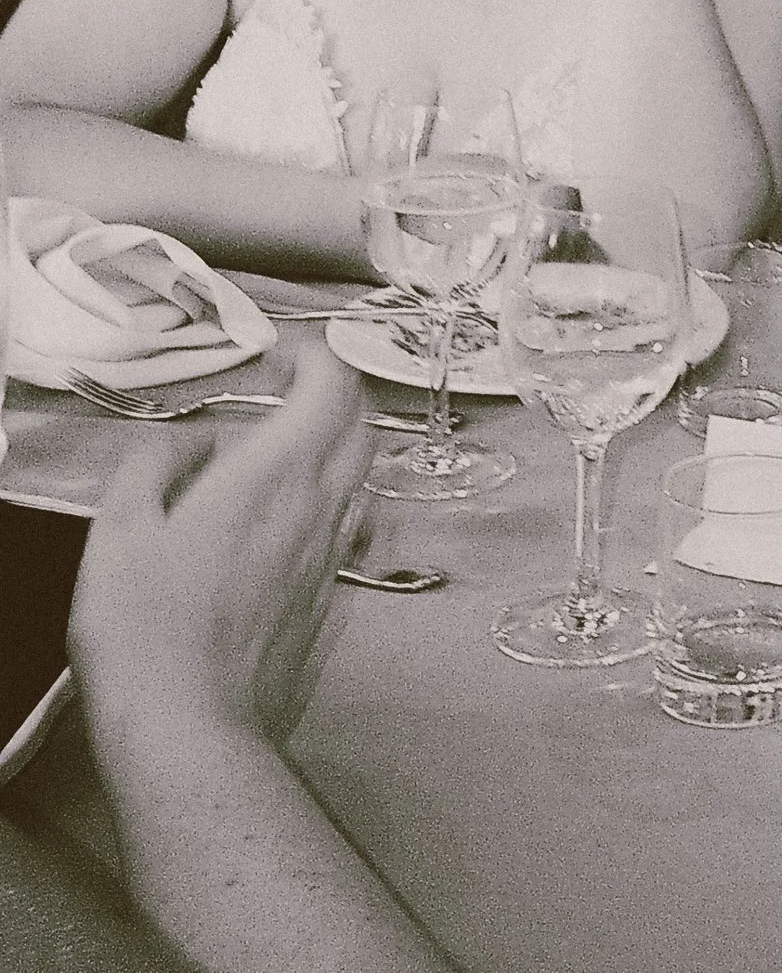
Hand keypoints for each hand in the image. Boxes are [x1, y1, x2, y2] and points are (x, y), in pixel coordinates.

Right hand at [69, 348, 374, 743]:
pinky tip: (281, 519)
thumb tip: (194, 442)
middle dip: (329, 395)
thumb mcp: (119, 529)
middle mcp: (320, 508)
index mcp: (275, 477)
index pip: (332, 389)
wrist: (191, 727)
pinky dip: (327, 500)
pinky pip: (348, 525)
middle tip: (279, 395)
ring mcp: (333, 554)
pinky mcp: (330, 596)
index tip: (274, 356)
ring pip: (360, 476)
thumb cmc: (145, 630)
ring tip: (276, 453)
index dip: (312, 358)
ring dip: (332, 447)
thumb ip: (157, 464)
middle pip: (361, 425)